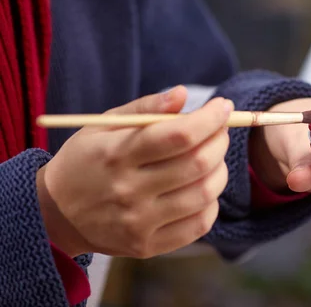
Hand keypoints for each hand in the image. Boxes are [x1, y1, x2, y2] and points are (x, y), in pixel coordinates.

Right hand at [36, 86, 232, 257]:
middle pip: (198, 163)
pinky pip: (200, 225)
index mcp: (117, 154)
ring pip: (204, 194)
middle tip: (220, 129)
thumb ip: (146, 107)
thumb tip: (184, 94)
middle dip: (220, 140)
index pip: (179, 135)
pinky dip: (212, 202)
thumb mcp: (104, 125)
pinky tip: (203, 187)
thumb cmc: (88, 159)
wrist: (56, 213)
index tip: (223, 106)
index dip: (211, 118)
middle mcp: (128, 191)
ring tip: (212, 157)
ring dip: (220, 169)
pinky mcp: (147, 246)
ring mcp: (139, 223)